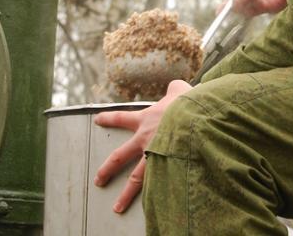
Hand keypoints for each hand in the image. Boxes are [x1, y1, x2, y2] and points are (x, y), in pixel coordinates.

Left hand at [93, 80, 192, 212]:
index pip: (121, 118)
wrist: (195, 117)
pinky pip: (158, 184)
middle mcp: (145, 139)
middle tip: (98, 180)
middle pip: (120, 156)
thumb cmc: (187, 102)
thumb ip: (174, 89)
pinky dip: (153, 196)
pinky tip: (149, 206)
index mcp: (145, 119)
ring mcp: (155, 156)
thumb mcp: (179, 90)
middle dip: (107, 169)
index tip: (97, 120)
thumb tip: (176, 86)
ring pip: (136, 178)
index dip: (108, 119)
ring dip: (126, 194)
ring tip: (117, 207)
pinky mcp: (167, 167)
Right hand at [231, 0, 292, 16]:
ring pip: (249, 9)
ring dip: (241, 3)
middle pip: (242, 8)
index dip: (227, 6)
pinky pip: (260, 6)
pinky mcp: (275, 4)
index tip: (218, 10)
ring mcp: (266, 1)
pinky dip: (251, 0)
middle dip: (233, 7)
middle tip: (230, 1)